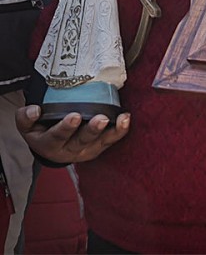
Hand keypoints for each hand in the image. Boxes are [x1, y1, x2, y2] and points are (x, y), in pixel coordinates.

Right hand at [15, 105, 130, 163]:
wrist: (51, 148)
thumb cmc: (41, 131)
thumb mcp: (27, 127)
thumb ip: (26, 118)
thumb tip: (34, 110)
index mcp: (49, 144)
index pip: (56, 137)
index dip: (65, 127)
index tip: (74, 115)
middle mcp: (69, 150)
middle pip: (81, 140)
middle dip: (91, 130)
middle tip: (100, 119)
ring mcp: (86, 149)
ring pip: (98, 142)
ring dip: (109, 131)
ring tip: (119, 119)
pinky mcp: (98, 147)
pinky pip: (110, 140)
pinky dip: (119, 131)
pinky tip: (125, 119)